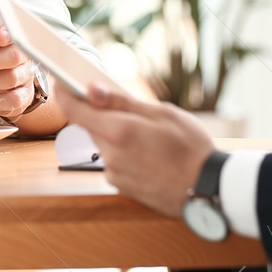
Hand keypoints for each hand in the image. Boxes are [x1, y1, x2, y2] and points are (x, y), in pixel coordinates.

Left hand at [54, 83, 212, 219]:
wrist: (208, 189)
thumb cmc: (190, 148)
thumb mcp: (162, 113)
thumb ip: (121, 101)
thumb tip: (91, 89)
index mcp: (119, 132)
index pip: (75, 111)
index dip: (65, 94)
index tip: (63, 82)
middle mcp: (111, 155)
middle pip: (92, 127)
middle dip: (105, 116)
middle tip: (133, 112)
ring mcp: (115, 174)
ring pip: (104, 144)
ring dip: (117, 135)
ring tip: (149, 138)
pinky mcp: (121, 186)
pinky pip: (114, 161)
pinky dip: (124, 153)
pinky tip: (148, 154)